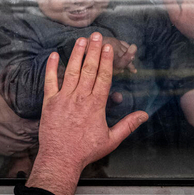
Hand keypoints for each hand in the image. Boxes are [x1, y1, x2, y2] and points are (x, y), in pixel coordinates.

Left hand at [25, 33, 148, 194]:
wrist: (60, 159)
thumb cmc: (85, 151)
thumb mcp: (111, 140)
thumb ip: (128, 125)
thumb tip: (144, 115)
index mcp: (96, 105)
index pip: (103, 77)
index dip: (106, 61)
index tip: (108, 47)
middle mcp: (80, 98)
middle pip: (88, 69)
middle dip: (93, 51)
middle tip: (96, 35)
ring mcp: (64, 98)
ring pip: (71, 71)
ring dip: (76, 54)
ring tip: (81, 40)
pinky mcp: (50, 102)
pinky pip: (50, 81)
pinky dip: (52, 68)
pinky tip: (54, 55)